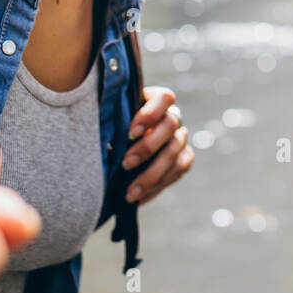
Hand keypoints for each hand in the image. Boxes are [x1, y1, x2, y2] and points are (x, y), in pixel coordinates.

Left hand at [121, 86, 193, 205]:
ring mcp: (179, 137)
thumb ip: (113, 125)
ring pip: (174, 151)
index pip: (164, 98)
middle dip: (147, 147)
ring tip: (130, 191)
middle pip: (170, 125)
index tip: (130, 133)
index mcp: (154, 100)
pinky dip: (160, 183)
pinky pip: (180, 168)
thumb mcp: (110, 124)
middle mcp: (171, 116)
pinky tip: (142, 194)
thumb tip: (108, 142)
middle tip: (126, 163)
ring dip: (152, 173)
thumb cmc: (110, 133)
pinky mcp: (184, 157)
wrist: (115, 154)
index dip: (150, 114)